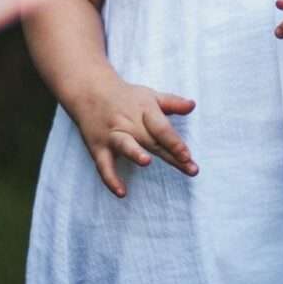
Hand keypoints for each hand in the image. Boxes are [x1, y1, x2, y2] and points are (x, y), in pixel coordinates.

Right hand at [66, 78, 196, 197]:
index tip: (187, 155)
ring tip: (146, 161)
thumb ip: (172, 103)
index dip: (175, 142)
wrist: (90, 90)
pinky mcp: (98, 148)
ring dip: (134, 152)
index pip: (162, 128)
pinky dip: (110, 179)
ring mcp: (113, 135)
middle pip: (152, 140)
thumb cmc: (126, 98)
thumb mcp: (150, 96)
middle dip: (170, 154)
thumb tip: (192, 105)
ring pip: (124, 145)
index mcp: (145, 110)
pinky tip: (121, 192)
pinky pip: (104, 165)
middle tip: (189, 168)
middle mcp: (129, 123)